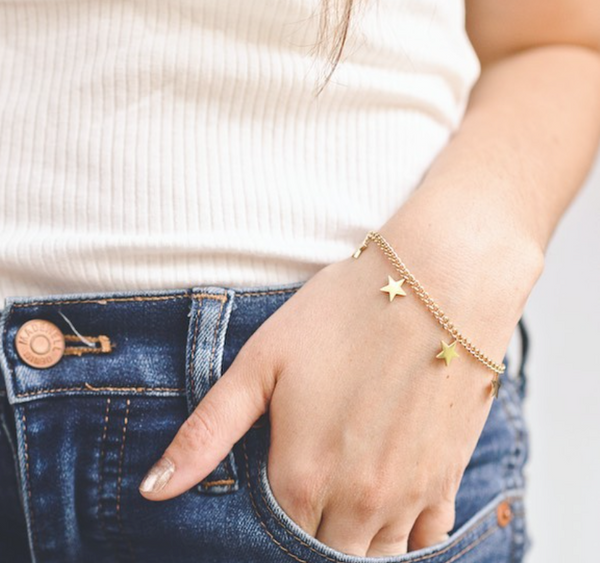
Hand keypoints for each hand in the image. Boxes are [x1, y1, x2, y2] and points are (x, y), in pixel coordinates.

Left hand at [137, 220, 540, 556]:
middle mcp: (355, 501)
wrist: (440, 283)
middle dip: (309, 536)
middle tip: (306, 498)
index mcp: (300, 475)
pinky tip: (390, 513)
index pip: (273, 540)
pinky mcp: (447, 479)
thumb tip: (153, 490)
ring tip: (340, 506)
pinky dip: (404, 541)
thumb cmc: (343, 313)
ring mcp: (406, 495)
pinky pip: (426, 544)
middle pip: (323, 554)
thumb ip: (206, 433)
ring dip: (352, 542)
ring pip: (373, 557)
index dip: (265, 530)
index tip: (272, 499)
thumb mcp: (261, 362)